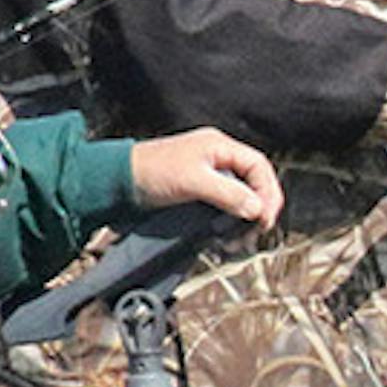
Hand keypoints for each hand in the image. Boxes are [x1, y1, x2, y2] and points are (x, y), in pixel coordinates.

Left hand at [130, 127, 283, 228]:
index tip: (264, 218)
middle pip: (253, 182)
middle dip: (258, 208)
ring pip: (240, 197)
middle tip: (254, 232)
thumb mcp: (193, 181)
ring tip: (237, 240)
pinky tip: (223, 237)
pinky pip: (224, 206)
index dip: (267, 192)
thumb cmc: (151, 171)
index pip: (258, 166)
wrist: (118, 180)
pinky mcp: (198, 191)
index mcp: (219, 146)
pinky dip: (228, 222)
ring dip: (244, 219)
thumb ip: (227, 193)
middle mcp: (217, 158)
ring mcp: (208, 174)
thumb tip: (257, 209)